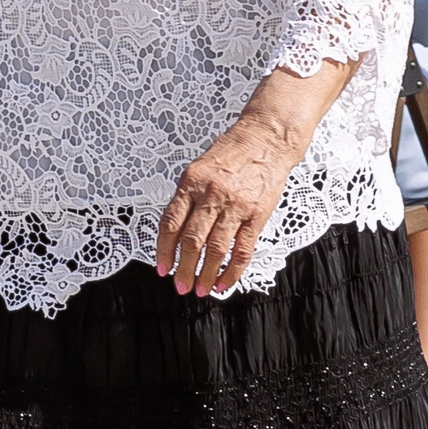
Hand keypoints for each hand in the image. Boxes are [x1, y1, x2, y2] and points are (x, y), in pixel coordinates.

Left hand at [155, 110, 310, 297]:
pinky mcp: (256, 215)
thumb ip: (186, 198)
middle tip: (179, 286)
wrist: (266, 139)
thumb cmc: (231, 153)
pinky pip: (242, 250)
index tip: (161, 267)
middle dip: (183, 269)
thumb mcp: (199, 168)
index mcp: (191, 182)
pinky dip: (231, 271)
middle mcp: (211, 194)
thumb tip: (173, 233)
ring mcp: (235, 206)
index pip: (171, 222)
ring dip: (205, 274)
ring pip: (215, 249)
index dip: (163, 249)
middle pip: (192, 241)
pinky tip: (223, 283)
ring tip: (199, 290)